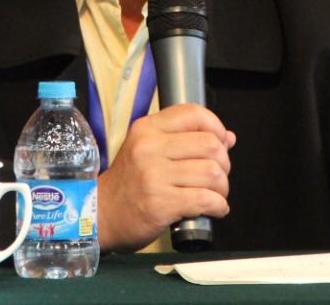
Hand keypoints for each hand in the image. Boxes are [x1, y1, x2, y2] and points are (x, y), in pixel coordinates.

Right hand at [96, 103, 235, 252]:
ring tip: (215, 194)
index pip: (193, 114)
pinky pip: (206, 200)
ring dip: (222, 188)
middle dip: (223, 163)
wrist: (101, 215)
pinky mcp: (160, 203)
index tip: (220, 142)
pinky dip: (218, 206)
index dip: (216, 127)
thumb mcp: (148, 151)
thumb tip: (228, 137)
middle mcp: (149, 147)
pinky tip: (214, 209)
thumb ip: (186, 140)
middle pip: (210, 145)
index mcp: (147, 129)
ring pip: (212, 173)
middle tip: (217, 176)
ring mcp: (154, 176)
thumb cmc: (128, 184)